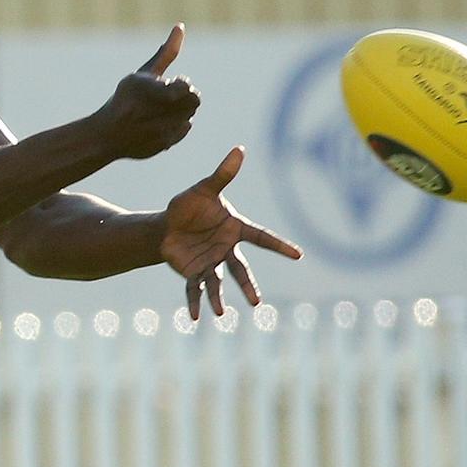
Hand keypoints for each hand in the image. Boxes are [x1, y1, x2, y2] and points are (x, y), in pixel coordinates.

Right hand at [94, 24, 199, 158]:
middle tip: (166, 97)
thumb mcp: (143, 73)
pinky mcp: (166, 144)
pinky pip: (183, 130)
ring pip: (189, 115)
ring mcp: (164, 130)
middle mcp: (160, 112)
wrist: (107, 134)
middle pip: (193, 101)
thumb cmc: (125, 98)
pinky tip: (158, 122)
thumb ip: (166, 53)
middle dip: (182, 97)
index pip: (187, 88)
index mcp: (155, 91)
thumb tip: (181, 26)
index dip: (180, 85)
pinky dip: (175, 124)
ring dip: (179, 110)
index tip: (168, 84)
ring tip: (159, 110)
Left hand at [161, 146, 302, 319]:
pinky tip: (196, 317)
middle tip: (257, 303)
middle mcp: (226, 250)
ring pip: (217, 283)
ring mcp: (210, 263)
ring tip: (221, 312)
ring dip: (218, 297)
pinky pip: (195, 289)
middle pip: (240, 269)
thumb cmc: (189, 206)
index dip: (279, 245)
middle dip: (248, 285)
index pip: (260, 237)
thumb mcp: (203, 189)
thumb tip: (239, 149)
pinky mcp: (193, 273)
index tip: (298, 254)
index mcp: (234, 229)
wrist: (167, 224)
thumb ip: (221, 175)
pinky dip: (195, 302)